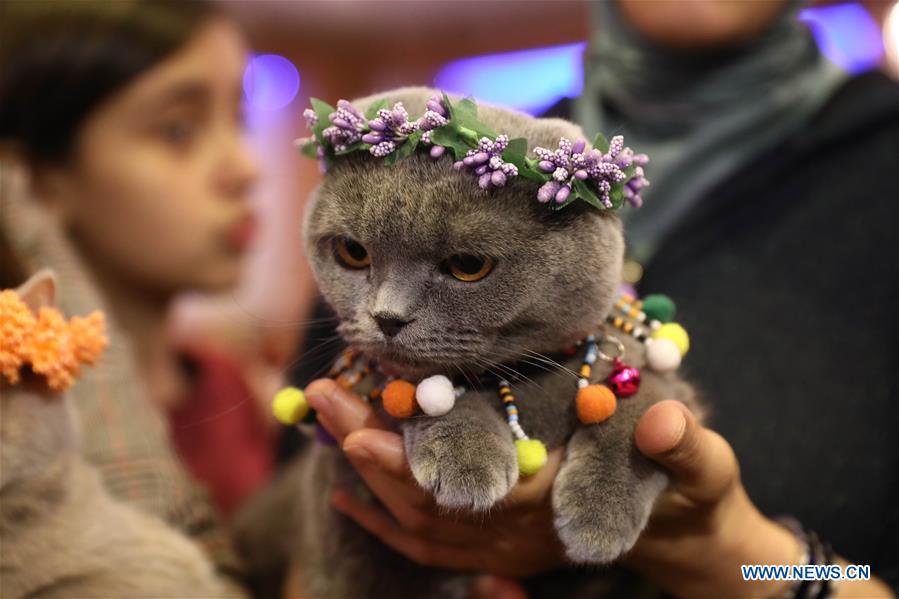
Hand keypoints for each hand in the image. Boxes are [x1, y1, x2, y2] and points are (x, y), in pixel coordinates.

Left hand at [306, 382, 893, 597]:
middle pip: (427, 501)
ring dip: (366, 473)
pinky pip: (427, 545)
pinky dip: (383, 520)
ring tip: (325, 415)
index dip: (413, 464)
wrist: (688, 538)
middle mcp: (520, 536)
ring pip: (418, 522)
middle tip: (322, 393)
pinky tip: (346, 493)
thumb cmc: (696, 494)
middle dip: (368, 448)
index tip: (361, 425)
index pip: (471, 491)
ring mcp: (506, 550)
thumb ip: (685, 448)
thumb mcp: (706, 468)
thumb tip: (665, 420)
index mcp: (557, 508)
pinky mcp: (501, 549)